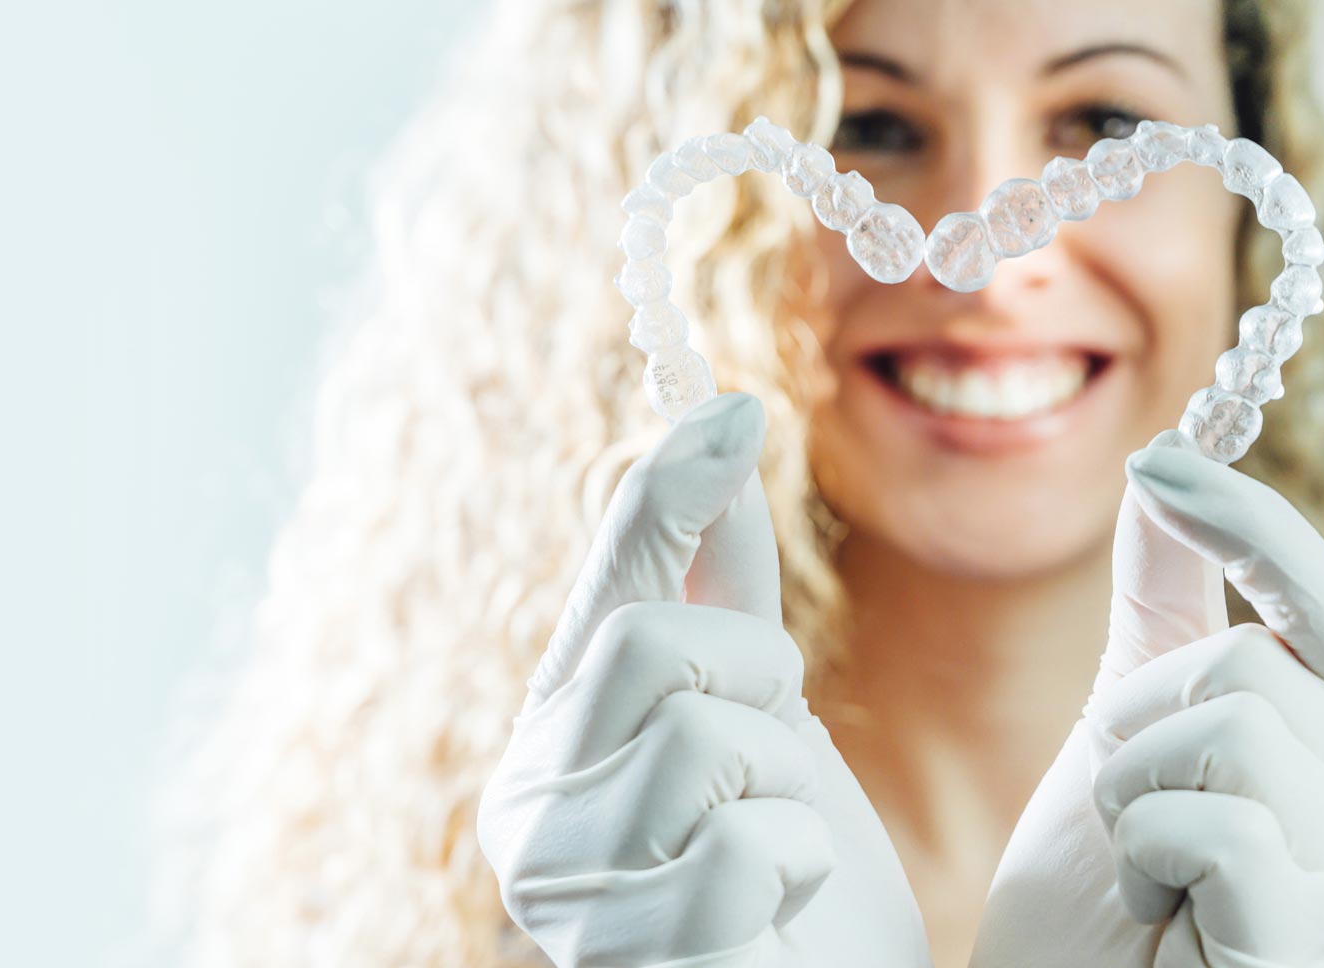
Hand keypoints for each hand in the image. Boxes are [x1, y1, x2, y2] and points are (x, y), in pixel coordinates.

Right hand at [477, 392, 930, 967]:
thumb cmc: (783, 877)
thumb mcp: (761, 714)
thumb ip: (725, 593)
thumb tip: (720, 423)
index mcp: (555, 729)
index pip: (606, 582)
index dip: (666, 493)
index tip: (734, 411)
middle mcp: (528, 803)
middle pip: (647, 643)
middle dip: (758, 678)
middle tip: (774, 750)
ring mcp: (562, 889)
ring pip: (701, 742)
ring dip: (785, 792)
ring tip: (772, 853)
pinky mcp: (625, 957)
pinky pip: (744, 853)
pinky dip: (794, 876)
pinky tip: (771, 918)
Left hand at [972, 430, 1323, 966]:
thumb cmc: (1109, 879)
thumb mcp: (1128, 715)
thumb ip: (1162, 597)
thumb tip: (1164, 459)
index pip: (1320, 599)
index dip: (1243, 521)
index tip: (1157, 461)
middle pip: (1247, 662)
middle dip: (1139, 723)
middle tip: (1133, 809)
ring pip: (1225, 733)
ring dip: (1132, 797)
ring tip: (1147, 869)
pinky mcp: (1320, 936)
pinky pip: (1210, 827)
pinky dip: (1144, 862)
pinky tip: (1162, 915)